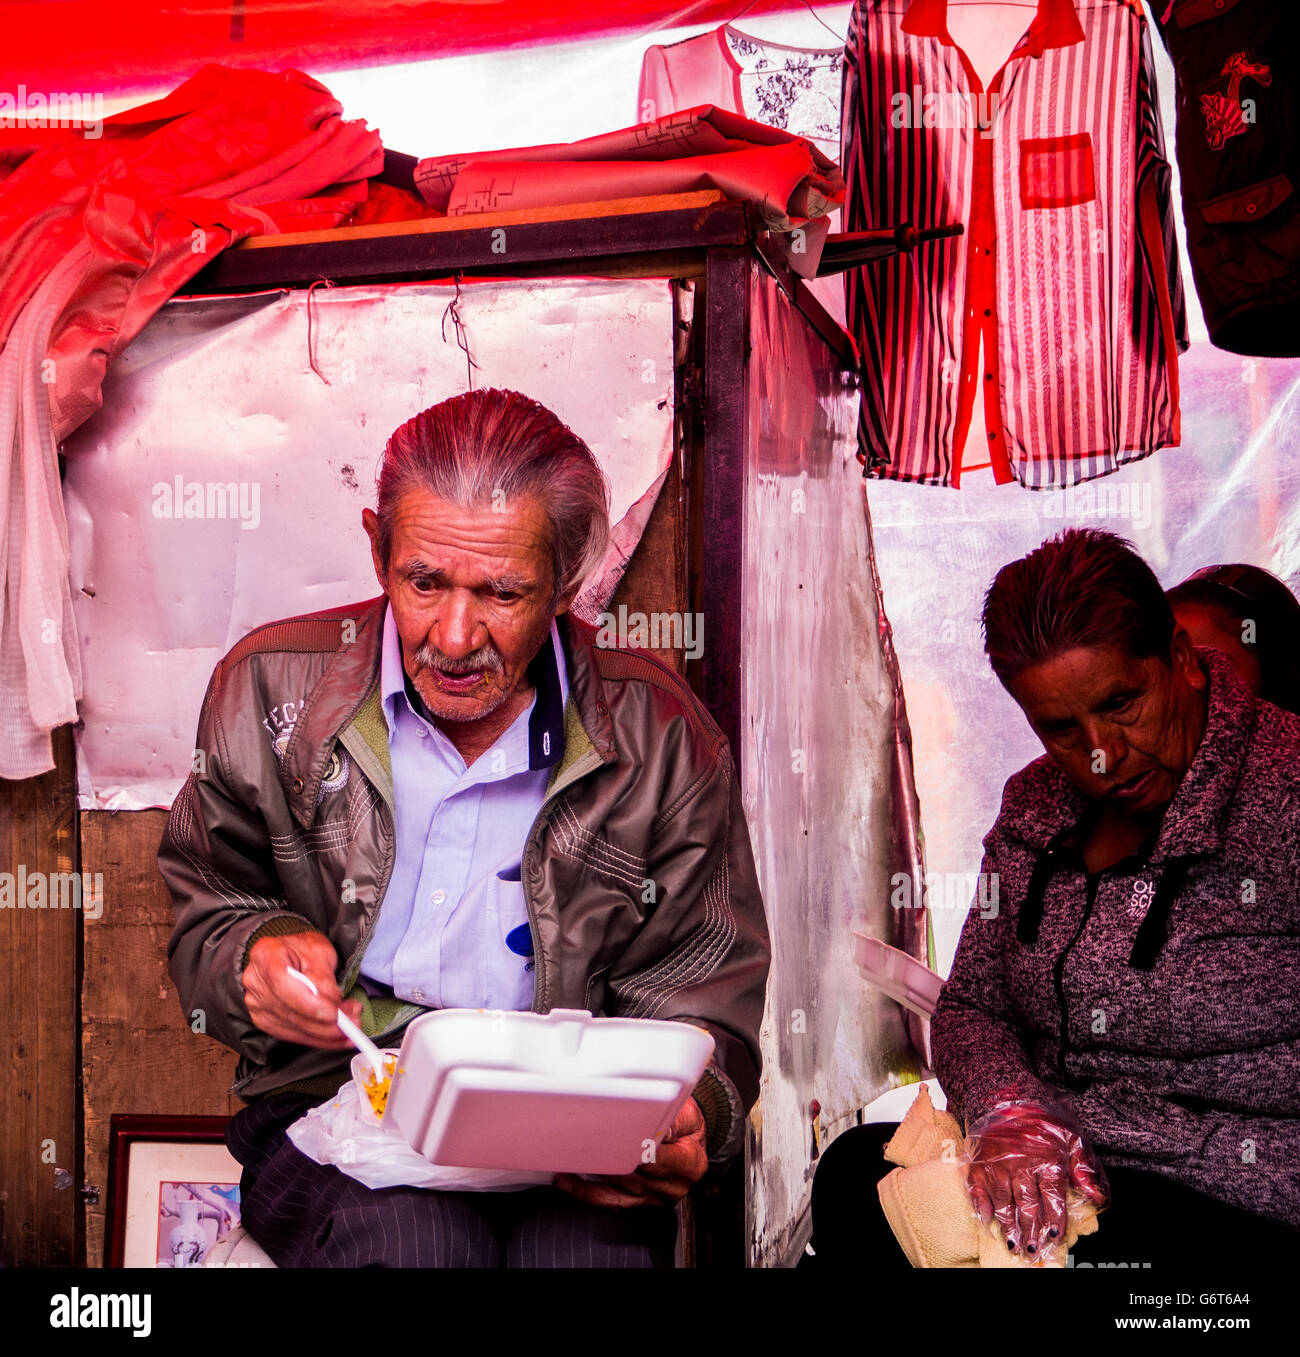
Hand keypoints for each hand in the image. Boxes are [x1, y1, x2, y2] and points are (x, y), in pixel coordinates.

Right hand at [240, 931, 362, 1047]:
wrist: (288, 954)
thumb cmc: (303, 949)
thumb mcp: (319, 950)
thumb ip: (323, 976)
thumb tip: (332, 1002)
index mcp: (265, 956)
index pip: (284, 986)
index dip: (309, 1005)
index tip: (333, 1014)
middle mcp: (255, 982)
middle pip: (289, 1012)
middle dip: (325, 1024)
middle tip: (354, 1023)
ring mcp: (257, 1004)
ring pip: (293, 1028)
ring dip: (326, 1034)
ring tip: (351, 1030)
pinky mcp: (264, 1021)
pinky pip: (292, 1035)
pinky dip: (317, 1039)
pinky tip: (336, 1037)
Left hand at [554, 1097, 708, 1208]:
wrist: (691, 1141)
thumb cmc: (687, 1123)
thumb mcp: (687, 1112)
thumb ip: (671, 1116)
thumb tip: (652, 1119)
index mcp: (689, 1163)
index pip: (657, 1157)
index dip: (634, 1148)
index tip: (612, 1138)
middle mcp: (673, 1185)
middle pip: (633, 1174)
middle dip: (608, 1157)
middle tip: (582, 1142)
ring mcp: (654, 1196)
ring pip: (617, 1189)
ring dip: (592, 1172)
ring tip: (569, 1157)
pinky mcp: (639, 1201)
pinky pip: (610, 1201)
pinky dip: (587, 1192)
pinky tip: (569, 1181)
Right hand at [963, 1100, 1107, 1257]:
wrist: (1003, 1091)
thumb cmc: (1041, 1115)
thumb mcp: (1072, 1136)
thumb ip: (1084, 1168)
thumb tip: (1098, 1198)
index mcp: (1047, 1159)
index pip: (1052, 1197)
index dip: (1054, 1220)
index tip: (1055, 1237)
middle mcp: (1022, 1163)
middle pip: (1028, 1204)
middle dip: (1031, 1231)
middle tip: (1031, 1251)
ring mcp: (997, 1162)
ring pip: (1004, 1200)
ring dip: (1008, 1225)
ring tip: (1013, 1244)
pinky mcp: (978, 1159)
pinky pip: (977, 1187)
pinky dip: (980, 1205)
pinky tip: (985, 1220)